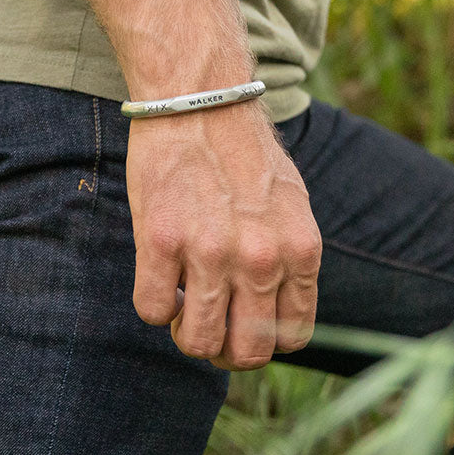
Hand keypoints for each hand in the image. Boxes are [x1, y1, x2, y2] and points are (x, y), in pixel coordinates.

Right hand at [126, 101, 321, 370]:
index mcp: (300, 250)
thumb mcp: (292, 207)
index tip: (244, 325)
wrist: (202, 100)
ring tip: (183, 303)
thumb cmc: (245, 153)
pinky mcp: (163, 240)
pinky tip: (160, 275)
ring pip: (197, 342)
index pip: (292, 338)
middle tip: (209, 325)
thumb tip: (276, 316)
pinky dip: (155, 305)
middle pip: (246, 354)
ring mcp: (212, 252)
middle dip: (225, 351)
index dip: (264, 341)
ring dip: (186, 332)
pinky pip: (153, 310)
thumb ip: (289, 260)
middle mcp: (262, 258)